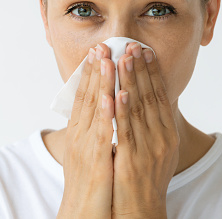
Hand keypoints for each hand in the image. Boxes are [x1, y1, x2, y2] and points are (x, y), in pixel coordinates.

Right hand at [58, 43, 115, 218]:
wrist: (88, 213)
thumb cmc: (97, 181)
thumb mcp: (98, 150)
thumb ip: (102, 129)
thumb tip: (112, 110)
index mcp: (84, 131)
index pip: (89, 96)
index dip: (95, 73)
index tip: (101, 51)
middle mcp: (83, 135)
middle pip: (91, 97)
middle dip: (98, 70)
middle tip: (103, 45)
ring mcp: (88, 147)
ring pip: (96, 109)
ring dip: (103, 82)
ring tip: (108, 59)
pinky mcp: (96, 160)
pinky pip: (103, 132)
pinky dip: (107, 113)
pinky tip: (112, 95)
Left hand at [111, 42, 179, 217]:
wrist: (143, 210)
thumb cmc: (147, 179)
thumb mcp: (158, 149)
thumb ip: (154, 126)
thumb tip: (147, 102)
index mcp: (168, 132)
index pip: (161, 96)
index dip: (153, 72)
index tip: (146, 51)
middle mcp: (163, 137)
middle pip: (152, 97)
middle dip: (142, 69)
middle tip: (135, 45)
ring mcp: (150, 148)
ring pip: (140, 109)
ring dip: (132, 82)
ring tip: (125, 58)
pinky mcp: (133, 159)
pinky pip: (127, 131)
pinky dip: (123, 110)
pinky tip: (119, 92)